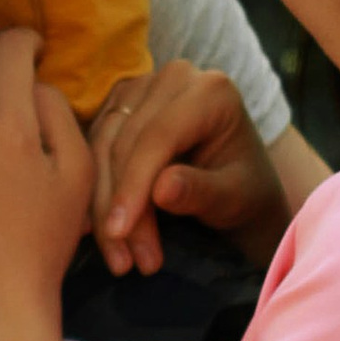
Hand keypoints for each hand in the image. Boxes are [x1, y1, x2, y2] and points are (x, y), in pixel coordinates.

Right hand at [87, 63, 283, 275]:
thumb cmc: (245, 192)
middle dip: (120, 206)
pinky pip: (95, 146)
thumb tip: (161, 189)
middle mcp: (174, 77)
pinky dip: (94, 190)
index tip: (120, 233)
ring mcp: (143, 87)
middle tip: (125, 263)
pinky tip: (94, 230)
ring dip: (102, 205)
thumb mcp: (234, 199)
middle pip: (127, 142)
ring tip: (119, 259)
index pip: (158, 137)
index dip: (134, 186)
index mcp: (210, 90)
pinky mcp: (121, 104)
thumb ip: (201, 192)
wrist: (240, 187)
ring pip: (104, 145)